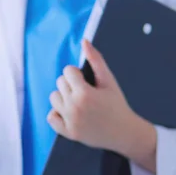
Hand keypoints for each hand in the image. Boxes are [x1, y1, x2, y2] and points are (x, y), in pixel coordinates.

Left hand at [47, 40, 156, 164]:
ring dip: (63, 97)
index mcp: (84, 93)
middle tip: (86, 93)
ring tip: (78, 102)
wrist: (124, 133)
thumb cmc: (117, 104)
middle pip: (59, 83)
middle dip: (71, 84)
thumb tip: (84, 41)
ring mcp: (70, 121)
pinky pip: (51, 117)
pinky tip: (70, 113)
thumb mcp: (109, 80)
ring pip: (53, 98)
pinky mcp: (68, 133)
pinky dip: (57, 113)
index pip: (67, 71)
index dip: (77, 74)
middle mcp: (74, 107)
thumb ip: (95, 59)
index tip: (88, 82)